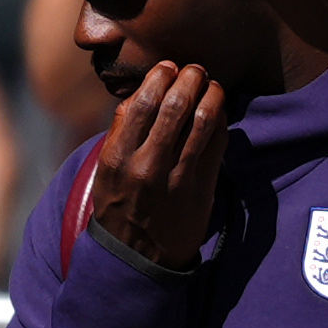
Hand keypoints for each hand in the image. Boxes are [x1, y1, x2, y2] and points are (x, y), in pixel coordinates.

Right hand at [89, 62, 228, 268]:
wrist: (136, 259)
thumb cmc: (120, 207)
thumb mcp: (106, 171)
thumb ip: (122, 133)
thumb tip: (143, 92)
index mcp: (117, 158)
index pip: (142, 102)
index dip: (159, 77)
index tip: (168, 68)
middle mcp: (146, 166)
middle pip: (175, 105)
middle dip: (189, 78)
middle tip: (195, 70)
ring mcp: (177, 179)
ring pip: (202, 119)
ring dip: (211, 93)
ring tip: (211, 85)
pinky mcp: (202, 190)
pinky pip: (218, 143)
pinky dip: (221, 120)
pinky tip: (219, 112)